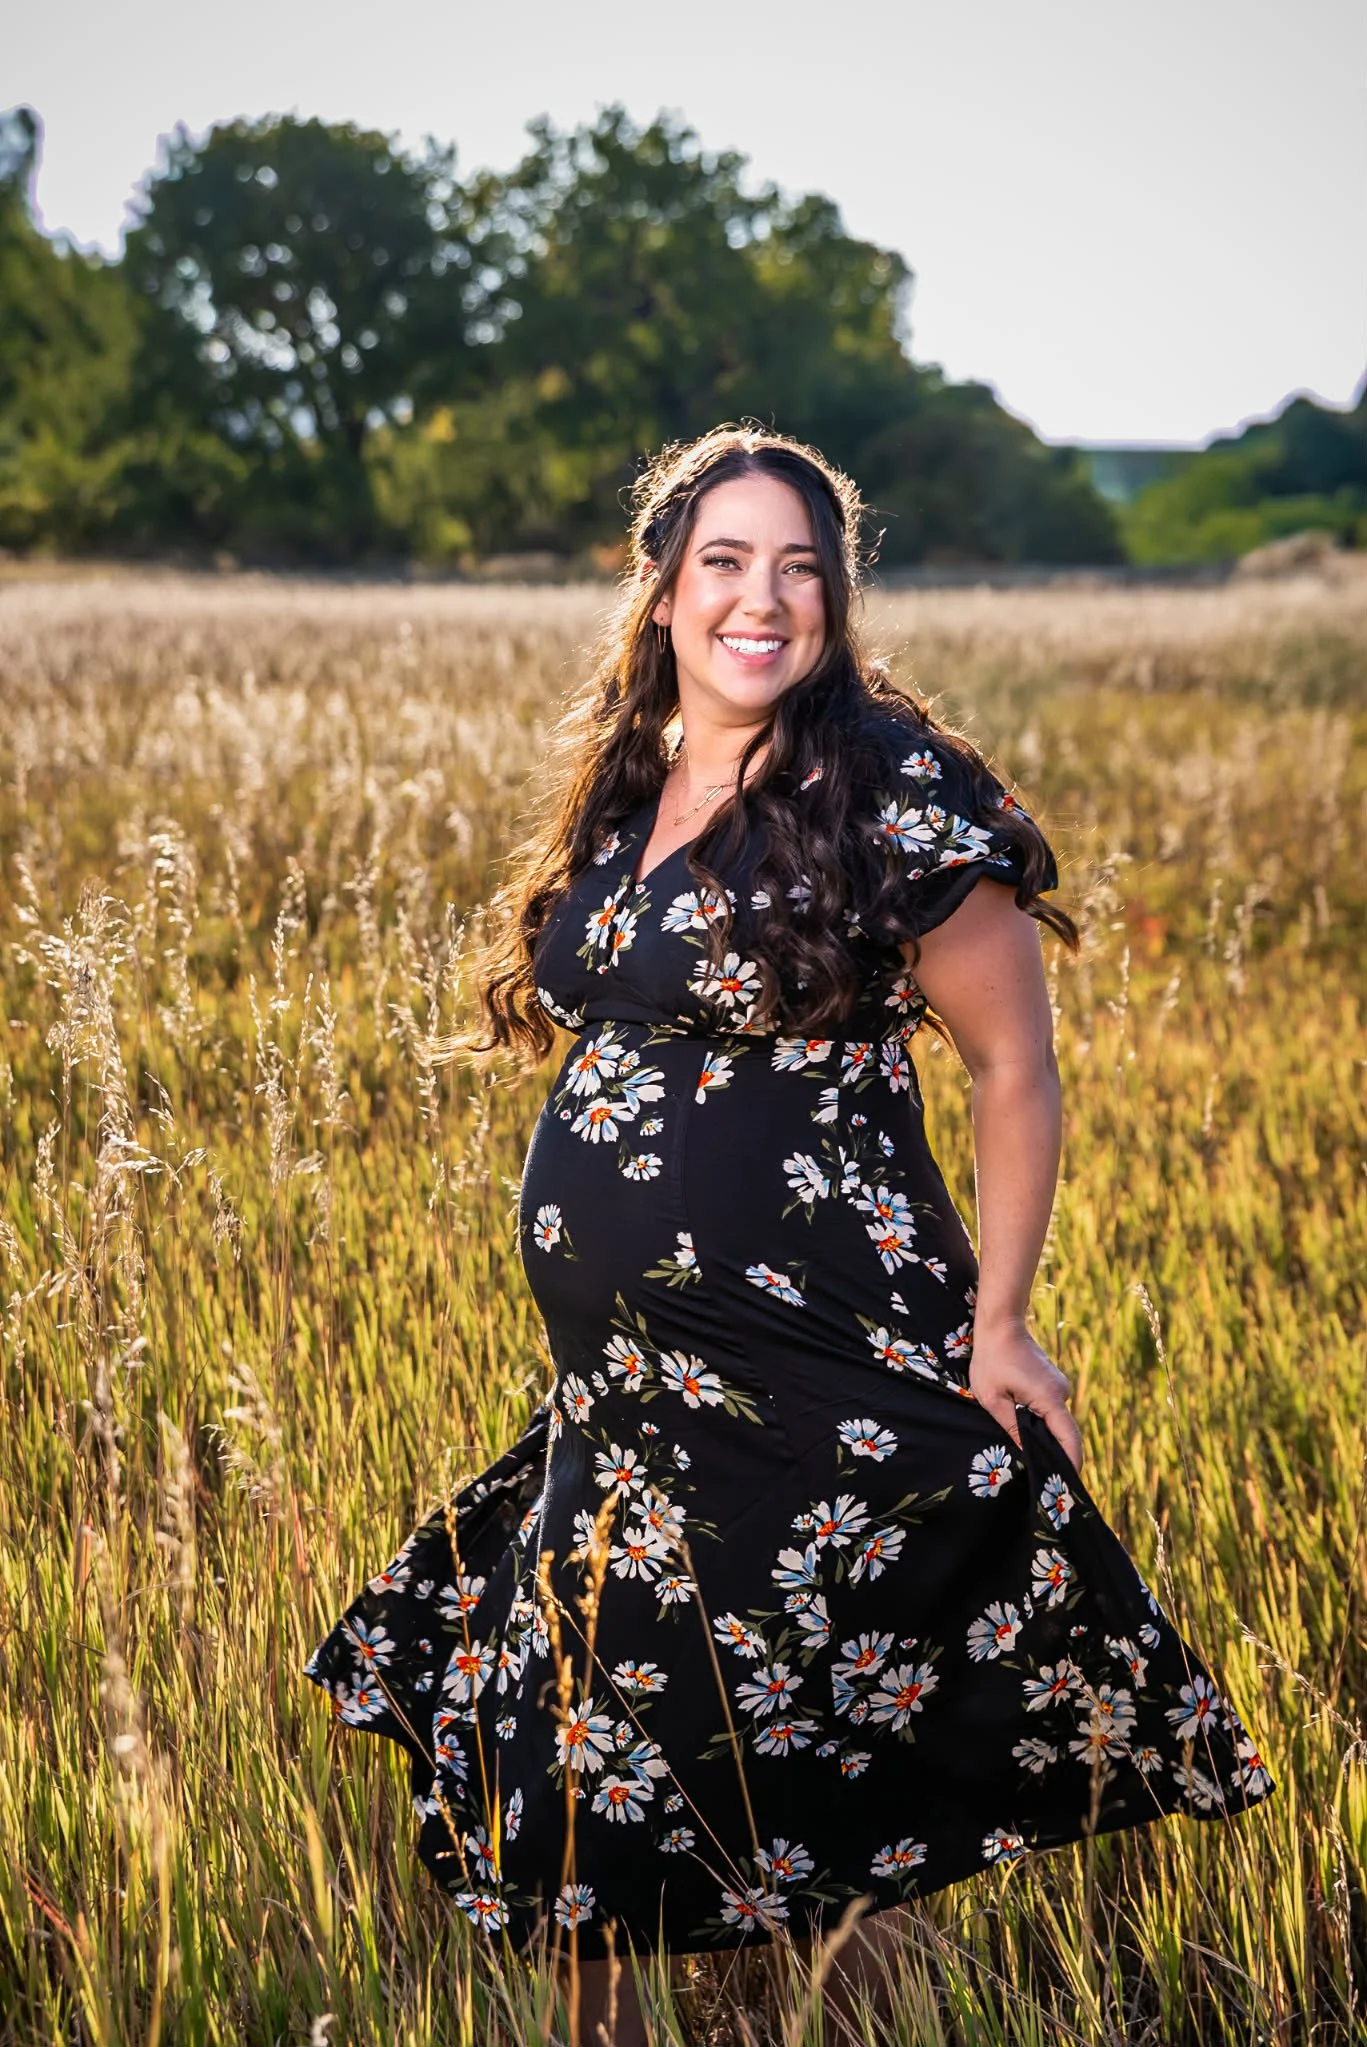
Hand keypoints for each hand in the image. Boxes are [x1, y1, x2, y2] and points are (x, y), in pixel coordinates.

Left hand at [968, 1320, 1082, 1471]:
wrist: (1000, 1324)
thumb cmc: (992, 1359)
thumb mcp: (993, 1398)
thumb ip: (1011, 1427)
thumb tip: (1026, 1454)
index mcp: (1050, 1398)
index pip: (1068, 1439)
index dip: (1070, 1464)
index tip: (1067, 1486)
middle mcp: (1061, 1392)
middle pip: (1064, 1433)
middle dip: (1055, 1456)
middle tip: (1044, 1481)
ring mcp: (1058, 1386)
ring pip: (1055, 1421)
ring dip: (1045, 1438)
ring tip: (1033, 1461)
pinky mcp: (1051, 1383)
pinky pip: (1050, 1410)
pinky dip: (1041, 1424)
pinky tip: (1027, 1435)